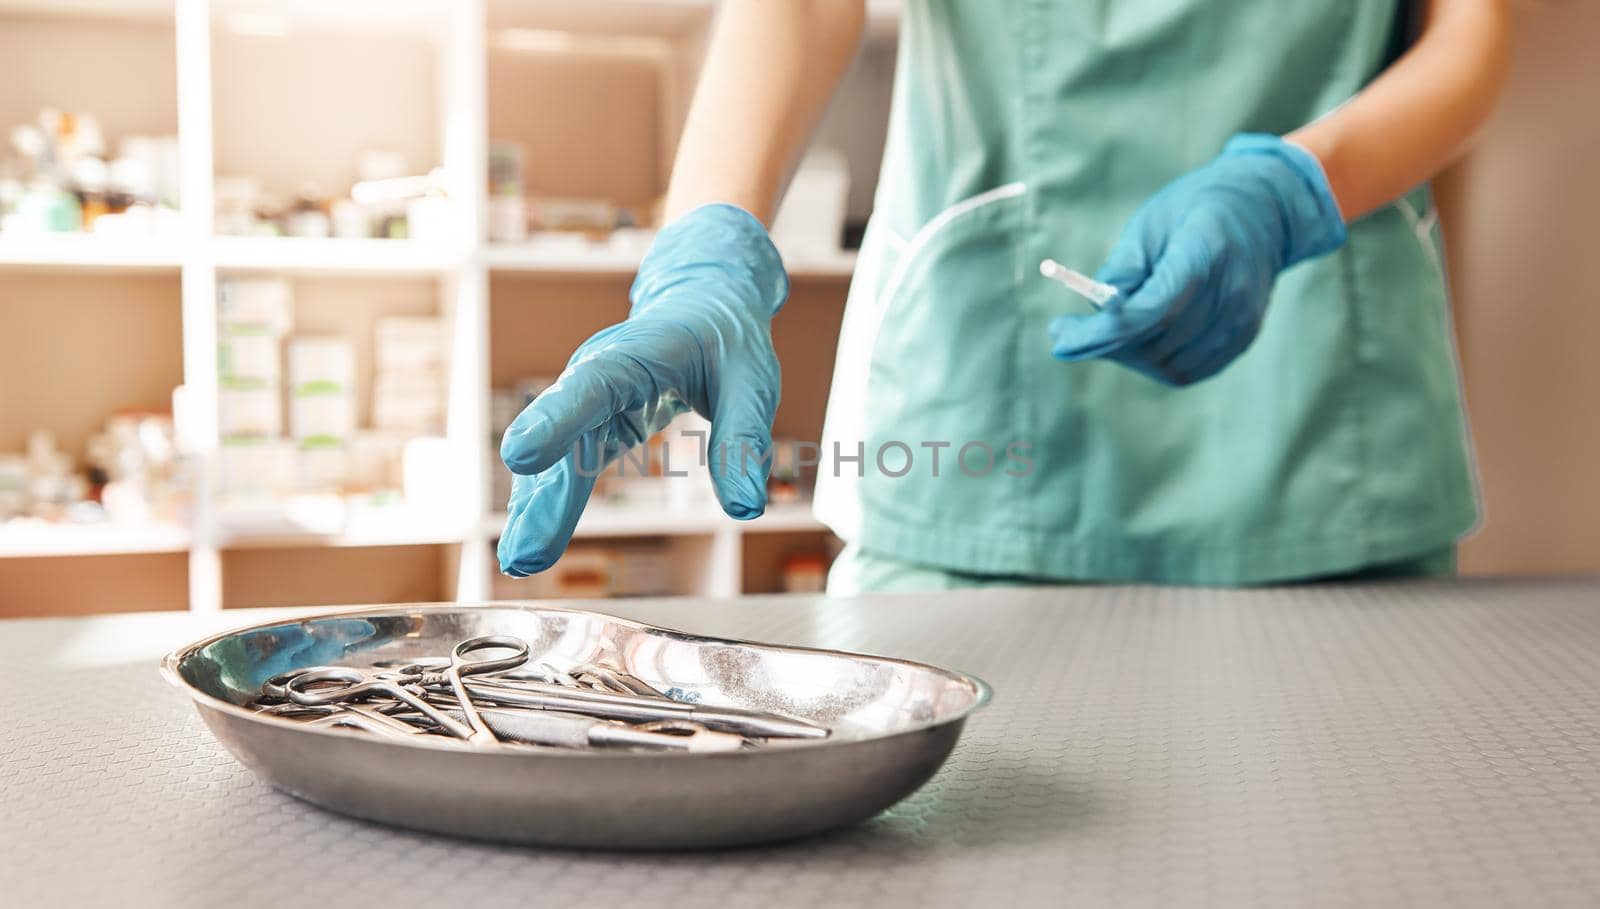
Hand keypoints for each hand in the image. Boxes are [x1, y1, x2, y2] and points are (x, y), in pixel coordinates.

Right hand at [497, 204, 787, 575]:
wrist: (706, 306)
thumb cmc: (728, 341)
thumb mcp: (751, 384)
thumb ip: (743, 442)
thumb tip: (746, 509)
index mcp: (637, 353)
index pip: (591, 386)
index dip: (556, 420)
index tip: (521, 456)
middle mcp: (598, 375)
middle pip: (564, 437)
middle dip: (543, 497)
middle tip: (525, 553)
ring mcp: (589, 401)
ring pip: (558, 458)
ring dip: (538, 510)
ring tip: (522, 561)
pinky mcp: (594, 426)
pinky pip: (568, 466)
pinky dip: (551, 503)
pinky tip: (532, 541)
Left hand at [1049, 134, 1346, 385]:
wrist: (1264, 210)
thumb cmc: (1194, 210)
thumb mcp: (1148, 224)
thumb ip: (1122, 271)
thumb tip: (1094, 315)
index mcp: (1207, 252)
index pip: (1152, 312)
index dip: (1102, 332)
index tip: (1059, 337)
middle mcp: (1233, 293)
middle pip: (1157, 341)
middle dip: (1104, 344)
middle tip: (1069, 333)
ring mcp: (1243, 320)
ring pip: (1169, 364)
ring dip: (1127, 355)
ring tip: (1106, 329)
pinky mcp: (1243, 338)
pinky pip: (1188, 370)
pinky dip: (1153, 361)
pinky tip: (1136, 339)